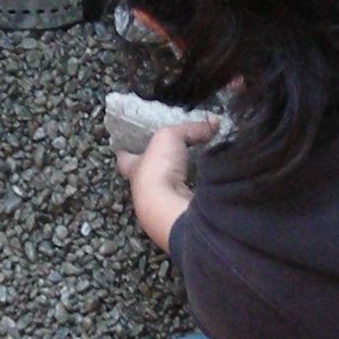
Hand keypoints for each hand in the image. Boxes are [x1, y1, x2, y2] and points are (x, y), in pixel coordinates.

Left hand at [117, 120, 214, 250]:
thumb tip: (213, 122)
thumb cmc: (157, 170)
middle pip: (147, 177)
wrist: (170, 207)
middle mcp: (144, 190)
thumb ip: (190, 128)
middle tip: (170, 159)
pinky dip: (196, 196)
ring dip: (176, 185)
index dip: (126, 151)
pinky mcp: (180, 217)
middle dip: (156, 169)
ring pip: (166, 193)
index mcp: (135, 169)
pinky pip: (187, 204)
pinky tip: (207, 190)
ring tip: (193, 172)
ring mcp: (161, 206)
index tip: (126, 145)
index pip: (125, 159)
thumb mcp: (170, 137)